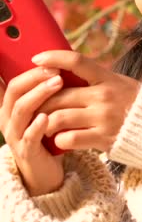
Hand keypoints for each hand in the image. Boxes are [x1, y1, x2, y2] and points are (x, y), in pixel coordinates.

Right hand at [0, 67, 64, 195]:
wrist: (46, 168)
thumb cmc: (46, 131)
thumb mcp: (41, 107)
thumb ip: (42, 88)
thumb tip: (56, 61)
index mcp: (10, 103)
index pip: (5, 81)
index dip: (4, 68)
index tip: (16, 53)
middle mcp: (7, 117)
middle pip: (15, 90)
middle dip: (35, 76)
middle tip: (55, 68)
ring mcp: (15, 134)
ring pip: (22, 109)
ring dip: (40, 94)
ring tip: (58, 83)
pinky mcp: (26, 150)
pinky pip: (29, 136)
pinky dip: (37, 125)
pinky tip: (47, 117)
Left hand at [33, 51, 140, 152]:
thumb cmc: (134, 103)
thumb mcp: (118, 82)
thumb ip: (95, 78)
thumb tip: (67, 68)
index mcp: (106, 77)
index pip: (76, 61)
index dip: (54, 57)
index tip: (37, 58)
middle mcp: (103, 95)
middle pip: (60, 93)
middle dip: (41, 99)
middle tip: (33, 104)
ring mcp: (103, 117)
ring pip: (59, 117)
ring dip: (46, 121)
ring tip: (43, 124)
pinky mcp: (103, 138)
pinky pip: (70, 138)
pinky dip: (59, 139)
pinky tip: (60, 139)